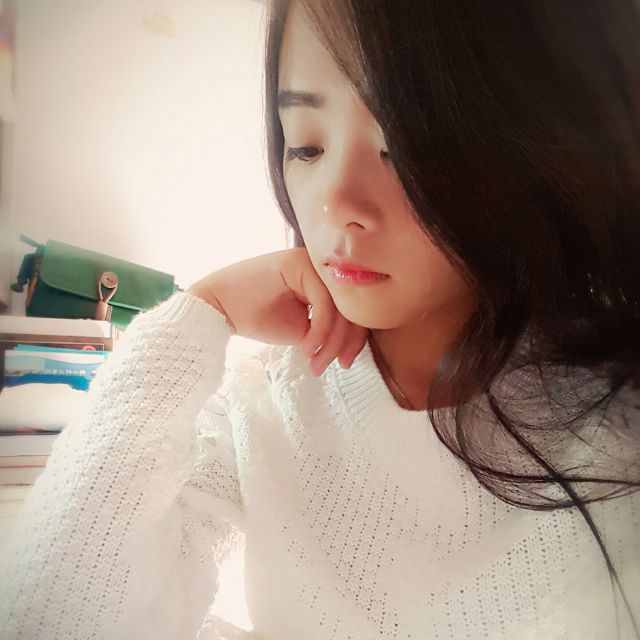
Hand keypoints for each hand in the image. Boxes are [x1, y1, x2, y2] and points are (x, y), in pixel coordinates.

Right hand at [187, 248, 369, 375]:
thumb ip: (329, 330)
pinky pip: (323, 302)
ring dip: (330, 342)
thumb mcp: (303, 329)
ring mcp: (313, 262)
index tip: (345, 364)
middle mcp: (322, 268)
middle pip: (351, 307)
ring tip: (316, 362)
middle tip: (335, 366)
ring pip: (340, 307)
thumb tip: (354, 342)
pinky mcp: (301, 264)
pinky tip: (306, 348)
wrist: (220, 308)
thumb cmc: (259, 318)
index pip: (353, 309)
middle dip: (344, 343)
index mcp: (326, 282)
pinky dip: (319, 330)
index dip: (354, 339)